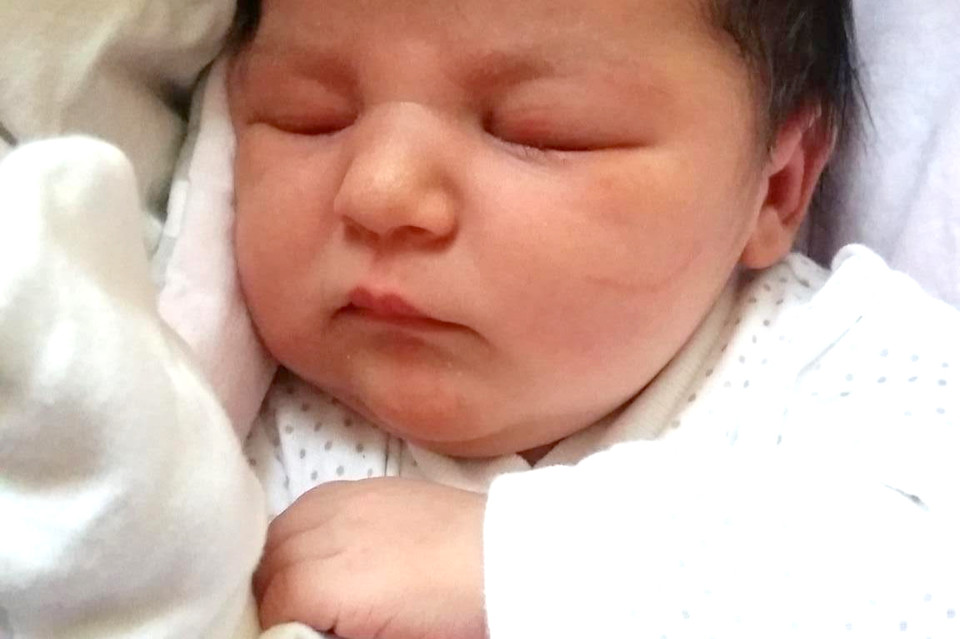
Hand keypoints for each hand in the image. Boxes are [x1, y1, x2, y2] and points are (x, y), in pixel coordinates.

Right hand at [254, 478, 487, 638]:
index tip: (296, 633)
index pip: (274, 605)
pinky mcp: (367, 486)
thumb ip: (331, 631)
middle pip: (271, 563)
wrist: (509, 562)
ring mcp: (349, 502)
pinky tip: (321, 548)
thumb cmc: (455, 615)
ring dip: (283, 558)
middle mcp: (332, 533)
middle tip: (298, 616)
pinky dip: (303, 527)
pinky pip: (311, 503)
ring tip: (304, 586)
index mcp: (336, 582)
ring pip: (283, 529)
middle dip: (275, 593)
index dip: (280, 626)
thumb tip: (307, 625)